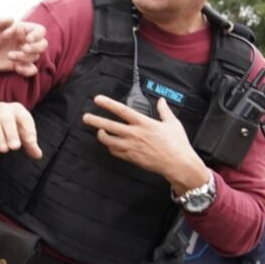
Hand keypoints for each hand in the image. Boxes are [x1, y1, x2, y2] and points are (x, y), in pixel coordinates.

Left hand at [0, 18, 48, 77]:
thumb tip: (11, 19)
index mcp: (22, 30)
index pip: (40, 30)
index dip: (37, 35)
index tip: (27, 39)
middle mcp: (26, 42)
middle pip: (43, 44)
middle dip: (35, 47)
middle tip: (23, 49)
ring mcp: (25, 54)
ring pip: (35, 56)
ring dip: (24, 57)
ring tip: (9, 55)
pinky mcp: (21, 65)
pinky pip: (32, 70)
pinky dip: (27, 70)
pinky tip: (16, 68)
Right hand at [0, 102, 41, 157]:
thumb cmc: (4, 125)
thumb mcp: (18, 132)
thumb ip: (28, 143)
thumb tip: (38, 155)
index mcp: (17, 109)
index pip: (25, 118)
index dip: (29, 130)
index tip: (31, 142)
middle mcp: (3, 108)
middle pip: (8, 119)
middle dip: (12, 133)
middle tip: (15, 147)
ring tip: (3, 149)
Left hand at [82, 96, 206, 188]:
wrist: (179, 164)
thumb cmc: (178, 144)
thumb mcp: (173, 123)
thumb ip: (164, 110)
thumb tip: (162, 100)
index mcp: (144, 123)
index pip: (122, 110)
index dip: (108, 104)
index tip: (97, 99)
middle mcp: (135, 134)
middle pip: (109, 125)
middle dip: (95, 121)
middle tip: (85, 117)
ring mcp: (131, 146)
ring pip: (109, 140)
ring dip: (101, 135)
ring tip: (98, 131)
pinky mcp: (131, 157)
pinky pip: (115, 152)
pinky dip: (111, 147)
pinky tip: (110, 144)